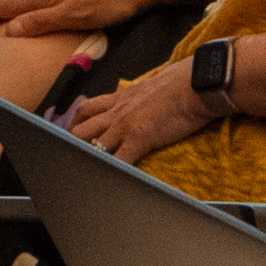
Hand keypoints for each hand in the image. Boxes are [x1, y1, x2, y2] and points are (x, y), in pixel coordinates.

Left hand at [75, 57, 224, 165]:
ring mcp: (125, 125)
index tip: (72, 129)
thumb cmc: (181, 83)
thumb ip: (142, 95)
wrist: (195, 84)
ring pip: (92, 143)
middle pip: (81, 127)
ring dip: (87, 158)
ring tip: (82, 171)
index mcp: (121, 98)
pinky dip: (112, 171)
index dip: (77, 121)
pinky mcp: (139, 138)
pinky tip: (110, 182)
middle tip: (70, 154)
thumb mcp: (152, 86)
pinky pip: (120, 160)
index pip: (88, 107)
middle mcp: (117, 111)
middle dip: (73, 142)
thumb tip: (146, 98)